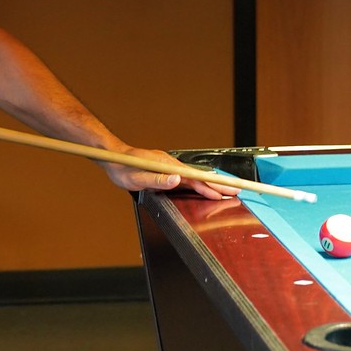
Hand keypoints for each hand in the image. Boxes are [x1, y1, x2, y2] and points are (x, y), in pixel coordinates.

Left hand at [100, 147, 237, 199]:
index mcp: (169, 166)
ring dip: (210, 185)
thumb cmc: (123, 168)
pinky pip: (187, 177)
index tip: (228, 189)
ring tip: (226, 192)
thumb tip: (177, 180)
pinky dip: (199, 183)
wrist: (113, 157)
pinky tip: (203, 188)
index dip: (213, 184)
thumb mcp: (138, 178)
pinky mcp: (166, 169)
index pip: (196, 177)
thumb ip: (158, 180)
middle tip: (237, 192)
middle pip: (200, 176)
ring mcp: (170, 166)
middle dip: (219, 184)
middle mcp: (172, 164)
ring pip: (195, 177)